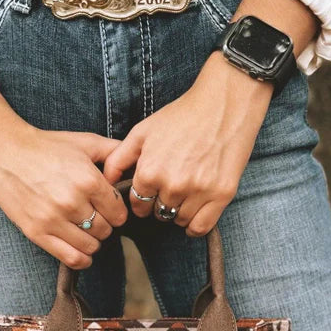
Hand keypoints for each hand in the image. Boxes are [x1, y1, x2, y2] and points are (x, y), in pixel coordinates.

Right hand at [0, 70, 127, 267]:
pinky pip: (71, 258)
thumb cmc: (46, 146)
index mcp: (88, 180)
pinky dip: (82, 258)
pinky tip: (80, 248)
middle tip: (95, 215)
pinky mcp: (37, 233)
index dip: (117, 210)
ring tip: (85, 228)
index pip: (119, 212)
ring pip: (91, 246)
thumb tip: (136, 164)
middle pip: (107, 230)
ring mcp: (54, 220)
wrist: (3, 152)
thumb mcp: (84, 142)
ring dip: (92, 240)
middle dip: (105, 224)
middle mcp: (72, 202)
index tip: (108, 206)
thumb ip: (114, 153)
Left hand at [103, 0, 319, 235]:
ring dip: (179, 212)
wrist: (224, 104)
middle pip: (159, 214)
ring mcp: (198, 192)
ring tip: (186, 193)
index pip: (138, 204)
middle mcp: (173, 185)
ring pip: (179, 220)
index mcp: (150, 171)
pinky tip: (195, 211)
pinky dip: (195, 224)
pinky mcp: (221, 195)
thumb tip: (106, 181)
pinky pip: (201, 226)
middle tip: (171, 187)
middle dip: (161, 204)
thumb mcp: (143, 131)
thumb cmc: (182, 115)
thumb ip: (119, 158)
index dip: (143, 199)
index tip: (151, 192)